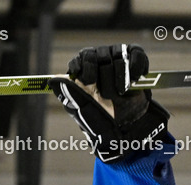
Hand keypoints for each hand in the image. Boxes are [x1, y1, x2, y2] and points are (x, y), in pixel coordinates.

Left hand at [48, 44, 169, 162]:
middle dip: (104, 77)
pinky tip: (134, 82)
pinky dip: (136, 67)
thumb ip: (71, 95)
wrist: (129, 126)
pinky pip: (136, 54)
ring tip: (121, 93)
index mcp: (83, 73)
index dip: (84, 66)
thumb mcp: (84, 113)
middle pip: (99, 55)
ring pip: (118, 55)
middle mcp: (98, 62)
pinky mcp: (134, 59)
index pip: (81, 58)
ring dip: (121, 77)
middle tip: (107, 95)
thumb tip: (54, 80)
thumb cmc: (103, 121)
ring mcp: (117, 58)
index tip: (89, 81)